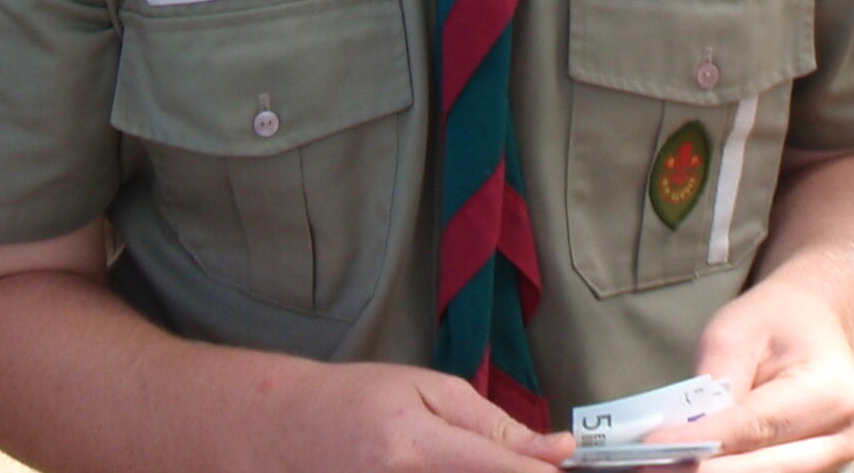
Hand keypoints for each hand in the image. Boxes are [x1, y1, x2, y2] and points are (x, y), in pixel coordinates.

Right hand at [269, 362, 574, 472]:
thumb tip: (557, 451)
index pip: (500, 471)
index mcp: (413, 446)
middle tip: (518, 462)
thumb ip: (491, 425)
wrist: (283, 431)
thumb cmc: (357, 401)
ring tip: (453, 457)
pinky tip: (442, 469)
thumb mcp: (425, 389)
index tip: (569, 469)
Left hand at [646, 279, 853, 472]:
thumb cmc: (775, 322)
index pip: (755, 427)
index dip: (702, 442)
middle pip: (762, 470)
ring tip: (660, 466)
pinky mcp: (819, 472)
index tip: (652, 448)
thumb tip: (684, 434)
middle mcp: (842, 436)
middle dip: (700, 470)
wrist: (816, 325)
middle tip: (646, 466)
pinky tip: (689, 465)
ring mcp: (835, 461)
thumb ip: (717, 383)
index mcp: (830, 391)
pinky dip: (726, 471)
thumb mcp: (737, 330)